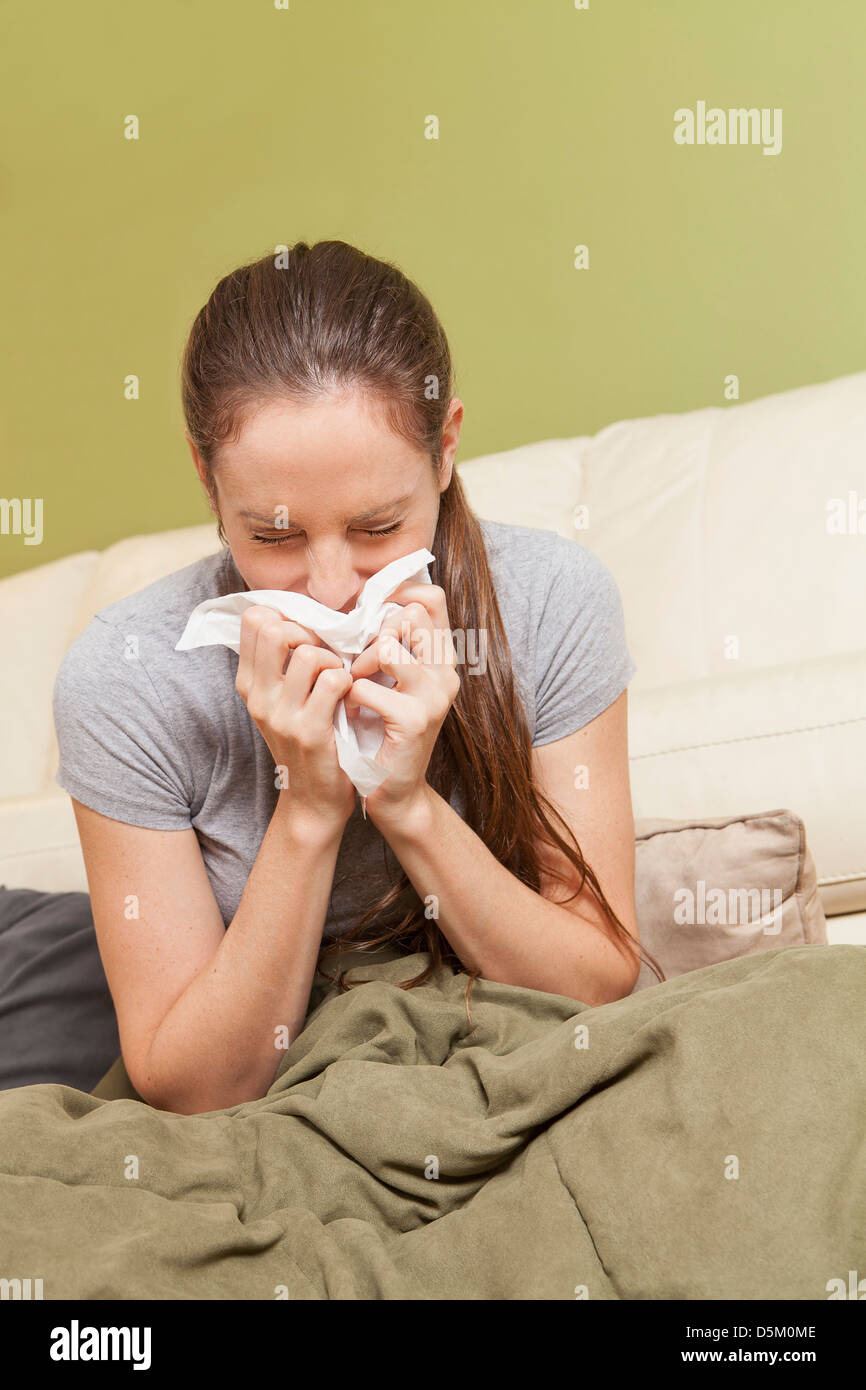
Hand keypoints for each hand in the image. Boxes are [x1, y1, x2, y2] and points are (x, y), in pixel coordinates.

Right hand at [235, 605, 355, 835]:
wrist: (313, 800)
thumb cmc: (305, 740)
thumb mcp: (280, 701)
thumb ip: (280, 662)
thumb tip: (293, 613)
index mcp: (248, 683)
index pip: (255, 619)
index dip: (288, 617)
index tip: (308, 637)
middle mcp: (258, 696)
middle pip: (276, 628)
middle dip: (310, 632)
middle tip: (327, 655)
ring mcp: (281, 715)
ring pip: (310, 653)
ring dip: (335, 660)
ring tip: (340, 679)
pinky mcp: (309, 731)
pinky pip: (334, 681)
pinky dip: (350, 681)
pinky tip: (350, 696)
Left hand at [346, 583, 459, 825]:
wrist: (393, 791)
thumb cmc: (383, 732)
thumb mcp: (391, 681)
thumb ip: (389, 644)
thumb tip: (365, 602)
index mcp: (442, 659)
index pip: (431, 597)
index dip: (397, 593)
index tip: (370, 613)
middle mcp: (446, 673)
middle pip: (410, 614)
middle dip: (374, 632)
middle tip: (360, 663)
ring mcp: (434, 696)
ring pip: (388, 645)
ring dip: (359, 664)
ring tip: (354, 687)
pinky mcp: (414, 719)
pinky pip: (365, 686)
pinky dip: (349, 698)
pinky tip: (352, 714)